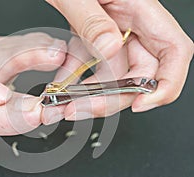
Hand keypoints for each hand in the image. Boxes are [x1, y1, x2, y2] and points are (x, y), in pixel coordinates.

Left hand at [44, 0, 193, 120]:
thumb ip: (92, 19)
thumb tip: (110, 49)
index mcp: (140, 8)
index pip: (174, 51)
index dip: (165, 84)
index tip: (140, 104)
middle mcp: (131, 23)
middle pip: (139, 73)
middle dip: (112, 97)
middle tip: (82, 108)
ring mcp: (111, 33)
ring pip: (113, 75)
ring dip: (90, 93)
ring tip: (66, 102)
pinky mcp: (93, 37)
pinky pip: (90, 64)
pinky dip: (75, 77)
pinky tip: (60, 84)